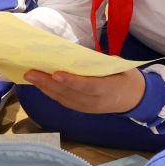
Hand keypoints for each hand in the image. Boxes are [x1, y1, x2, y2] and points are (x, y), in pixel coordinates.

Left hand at [25, 67, 145, 114]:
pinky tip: (40, 84)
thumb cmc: (125, 76)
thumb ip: (98, 63)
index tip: (55, 73)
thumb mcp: (118, 66)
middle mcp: (95, 102)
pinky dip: (50, 92)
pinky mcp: (81, 109)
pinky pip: (63, 101)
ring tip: (30, 76)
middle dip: (48, 83)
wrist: (134, 98)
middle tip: (31, 72)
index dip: (71, 81)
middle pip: (69, 93)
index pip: (87, 86)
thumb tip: (74, 55)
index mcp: (108, 89)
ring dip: (45, 88)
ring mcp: (87, 108)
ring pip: (63, 98)